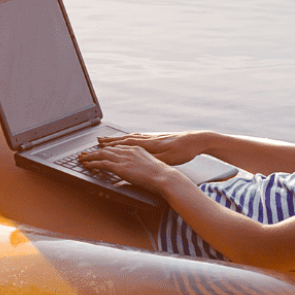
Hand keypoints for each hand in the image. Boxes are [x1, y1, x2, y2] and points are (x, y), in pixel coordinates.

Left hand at [78, 142, 178, 194]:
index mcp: (136, 149)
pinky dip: (93, 163)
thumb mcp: (148, 166)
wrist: (164, 177)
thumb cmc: (160, 175)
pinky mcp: (121, 167)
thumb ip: (139, 166)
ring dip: (90, 156)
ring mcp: (124, 158)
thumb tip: (134, 171)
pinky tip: (87, 165)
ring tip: (82, 158)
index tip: (99, 149)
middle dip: (94, 151)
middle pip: (107, 149)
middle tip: (85, 154)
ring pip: (102, 154)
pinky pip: (102, 163)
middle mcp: (128, 151)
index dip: (106, 148)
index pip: (116, 146)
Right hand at [93, 130, 207, 165]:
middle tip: (98, 140)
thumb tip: (137, 158)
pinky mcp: (158, 137)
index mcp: (150, 144)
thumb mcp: (168, 158)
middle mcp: (149, 138)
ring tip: (109, 139)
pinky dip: (129, 137)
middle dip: (111, 140)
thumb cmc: (183, 151)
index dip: (112, 144)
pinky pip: (139, 137)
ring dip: (119, 138)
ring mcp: (153, 137)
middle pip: (126, 139)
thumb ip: (152, 158)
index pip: (126, 144)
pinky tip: (128, 138)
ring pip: (131, 137)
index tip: (100, 144)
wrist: (196, 140)